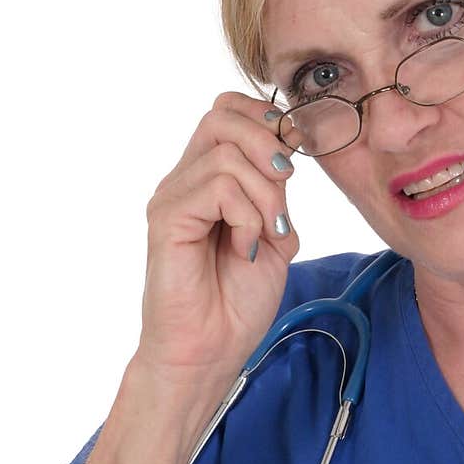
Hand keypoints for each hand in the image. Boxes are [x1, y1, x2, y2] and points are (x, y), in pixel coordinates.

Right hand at [133, 91, 300, 383]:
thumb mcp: (274, 234)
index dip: (267, 120)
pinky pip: (217, 187)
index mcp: (209, 178)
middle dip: (269, 146)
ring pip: (228, 153)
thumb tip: (287, 152)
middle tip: (285, 192)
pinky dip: (246, 215)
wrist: (209, 353)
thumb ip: (276, 192)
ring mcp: (172, 198)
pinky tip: (244, 248)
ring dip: (265, 195)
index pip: (229, 110)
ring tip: (265, 236)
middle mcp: (185, 180)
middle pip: (223, 115)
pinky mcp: (166, 220)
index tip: (296, 156)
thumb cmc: (237, 302)